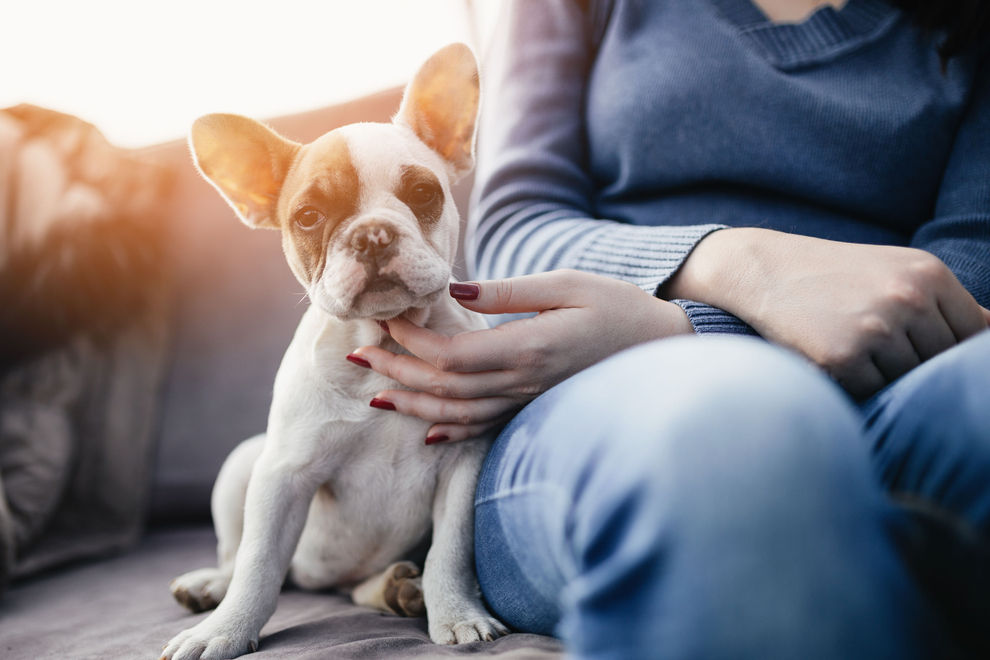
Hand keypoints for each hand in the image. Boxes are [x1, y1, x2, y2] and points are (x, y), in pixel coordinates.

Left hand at [352, 269, 692, 442]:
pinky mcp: (534, 408)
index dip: (412, 342)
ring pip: (456, 413)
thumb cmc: (617, 307)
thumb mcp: (566, 284)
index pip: (451, 355)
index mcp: (526, 348)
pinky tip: (427, 428)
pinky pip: (484, 428)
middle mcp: (522, 383)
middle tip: (357, 357)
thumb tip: (453, 289)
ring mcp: (528, 402)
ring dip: (412, 403)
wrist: (661, 348)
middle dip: (396, 372)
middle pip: (443, 387)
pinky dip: (450, 429)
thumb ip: (507, 291)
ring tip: (375, 393)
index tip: (385, 321)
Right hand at [665, 228, 989, 398]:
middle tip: (876, 350)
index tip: (917, 349)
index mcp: (928, 275)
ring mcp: (874, 328)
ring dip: (885, 376)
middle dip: (914, 365)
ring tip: (855, 351)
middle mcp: (906, 298)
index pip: (972, 336)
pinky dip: (856, 385)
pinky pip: (872, 392)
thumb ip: (947, 303)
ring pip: (907, 380)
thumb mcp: (896, 270)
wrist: (762, 269)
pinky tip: (835, 360)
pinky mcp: (841, 357)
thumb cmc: (833, 275)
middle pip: (939, 362)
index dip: (951, 353)